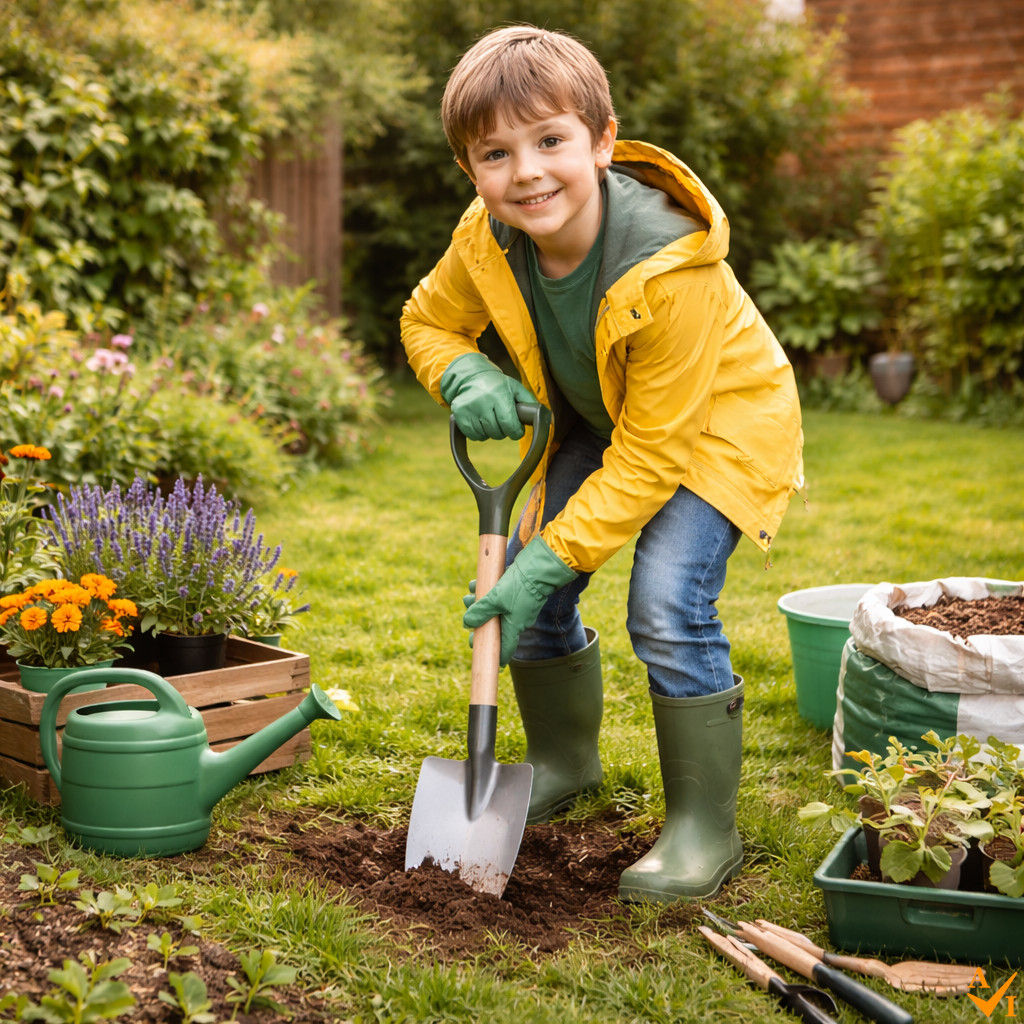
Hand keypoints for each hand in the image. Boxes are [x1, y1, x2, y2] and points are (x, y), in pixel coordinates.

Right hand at [440, 352, 535, 439]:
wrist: (470, 377)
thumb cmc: (497, 385)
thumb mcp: (515, 388)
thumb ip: (530, 403)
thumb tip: (547, 419)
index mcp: (499, 394)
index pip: (509, 424)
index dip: (516, 431)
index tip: (516, 429)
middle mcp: (482, 401)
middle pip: (498, 433)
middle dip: (503, 431)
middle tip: (502, 421)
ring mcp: (469, 408)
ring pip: (485, 436)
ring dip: (491, 432)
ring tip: (491, 419)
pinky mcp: (459, 414)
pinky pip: (473, 436)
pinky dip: (479, 433)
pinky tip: (481, 422)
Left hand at [462, 537, 576, 664]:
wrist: (539, 566)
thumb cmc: (519, 586)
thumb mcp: (496, 600)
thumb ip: (481, 612)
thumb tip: (467, 623)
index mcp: (514, 627)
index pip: (506, 649)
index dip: (496, 656)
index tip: (487, 658)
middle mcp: (518, 619)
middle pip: (496, 627)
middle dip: (479, 622)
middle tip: (467, 621)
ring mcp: (518, 606)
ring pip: (495, 609)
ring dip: (480, 604)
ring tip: (468, 597)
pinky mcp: (518, 592)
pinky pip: (499, 597)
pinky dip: (487, 592)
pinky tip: (475, 584)